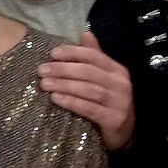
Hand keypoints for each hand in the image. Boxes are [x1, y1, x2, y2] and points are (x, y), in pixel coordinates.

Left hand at [38, 31, 134, 150]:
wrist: (125, 134)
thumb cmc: (109, 103)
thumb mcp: (105, 79)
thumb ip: (95, 57)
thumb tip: (85, 33)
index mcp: (118, 70)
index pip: (94, 56)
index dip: (73, 53)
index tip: (52, 53)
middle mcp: (121, 84)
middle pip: (89, 72)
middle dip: (63, 69)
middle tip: (42, 70)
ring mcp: (119, 102)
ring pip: (88, 90)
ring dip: (64, 85)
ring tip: (45, 84)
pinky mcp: (114, 119)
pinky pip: (89, 109)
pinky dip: (71, 102)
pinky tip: (55, 99)